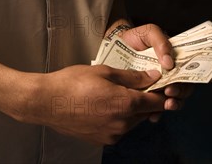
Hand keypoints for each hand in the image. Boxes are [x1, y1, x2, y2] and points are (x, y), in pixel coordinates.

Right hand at [25, 64, 165, 144]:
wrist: (48, 102)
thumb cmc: (72, 82)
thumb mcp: (104, 71)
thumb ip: (132, 76)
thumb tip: (152, 77)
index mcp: (125, 104)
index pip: (156, 102)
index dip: (162, 92)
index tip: (163, 85)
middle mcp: (122, 124)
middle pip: (146, 112)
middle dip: (147, 99)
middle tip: (140, 84)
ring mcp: (113, 135)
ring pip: (133, 121)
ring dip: (133, 109)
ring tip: (117, 92)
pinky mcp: (103, 140)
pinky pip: (120, 128)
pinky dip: (120, 117)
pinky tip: (106, 104)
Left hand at [112, 23, 194, 117]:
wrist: (116, 44)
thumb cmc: (136, 37)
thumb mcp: (150, 32)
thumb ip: (161, 42)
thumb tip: (170, 62)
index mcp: (174, 60)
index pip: (188, 72)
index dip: (187, 79)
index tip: (176, 82)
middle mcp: (170, 74)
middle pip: (184, 89)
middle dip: (179, 94)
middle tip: (169, 93)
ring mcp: (159, 85)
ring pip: (172, 100)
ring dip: (171, 105)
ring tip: (164, 105)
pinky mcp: (147, 94)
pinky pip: (156, 108)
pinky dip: (156, 113)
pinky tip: (152, 115)